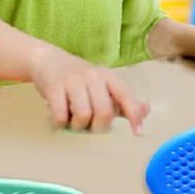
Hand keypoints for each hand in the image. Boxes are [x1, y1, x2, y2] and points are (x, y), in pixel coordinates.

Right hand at [29, 46, 148, 132]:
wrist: (48, 60)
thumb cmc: (80, 79)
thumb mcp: (104, 85)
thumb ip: (123, 101)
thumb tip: (146, 111)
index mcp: (109, 77)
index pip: (125, 95)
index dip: (133, 115)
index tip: (137, 133)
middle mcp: (93, 76)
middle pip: (104, 111)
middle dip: (98, 126)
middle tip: (91, 126)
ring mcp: (73, 80)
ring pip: (83, 115)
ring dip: (78, 126)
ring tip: (74, 121)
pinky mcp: (54, 87)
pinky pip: (61, 115)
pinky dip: (61, 123)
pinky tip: (60, 119)